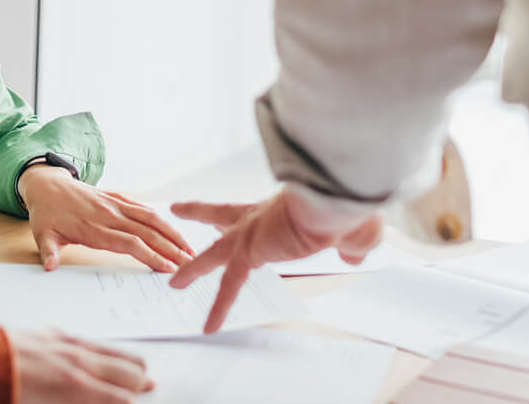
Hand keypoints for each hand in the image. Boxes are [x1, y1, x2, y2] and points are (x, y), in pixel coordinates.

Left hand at [9, 329, 152, 402]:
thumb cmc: (5, 391)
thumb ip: (80, 402)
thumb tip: (100, 397)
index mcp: (77, 387)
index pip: (120, 396)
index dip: (131, 401)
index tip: (138, 401)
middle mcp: (77, 362)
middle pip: (122, 370)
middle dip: (138, 380)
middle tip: (149, 385)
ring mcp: (66, 344)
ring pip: (108, 350)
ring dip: (126, 360)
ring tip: (139, 366)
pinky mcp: (52, 334)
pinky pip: (87, 340)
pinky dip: (102, 348)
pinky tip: (101, 350)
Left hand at [20, 167, 193, 271]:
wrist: (46, 184)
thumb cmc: (47, 214)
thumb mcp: (42, 234)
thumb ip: (49, 251)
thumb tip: (49, 267)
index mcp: (93, 227)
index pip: (128, 243)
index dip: (150, 255)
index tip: (168, 268)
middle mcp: (108, 214)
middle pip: (146, 232)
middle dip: (170, 248)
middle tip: (191, 264)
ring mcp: (115, 204)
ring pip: (150, 218)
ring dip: (172, 233)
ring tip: (190, 250)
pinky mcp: (117, 197)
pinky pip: (143, 207)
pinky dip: (161, 219)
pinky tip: (174, 230)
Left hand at [169, 186, 384, 332]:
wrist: (332, 202)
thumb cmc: (345, 209)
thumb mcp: (353, 231)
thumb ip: (350, 245)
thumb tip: (353, 254)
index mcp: (279, 209)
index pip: (253, 206)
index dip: (241, 206)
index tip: (222, 206)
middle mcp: (259, 217)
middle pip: (222, 215)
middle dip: (200, 213)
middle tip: (177, 209)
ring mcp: (250, 232)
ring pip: (214, 253)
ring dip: (193, 268)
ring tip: (175, 282)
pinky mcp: (250, 251)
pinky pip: (228, 284)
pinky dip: (219, 307)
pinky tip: (209, 326)